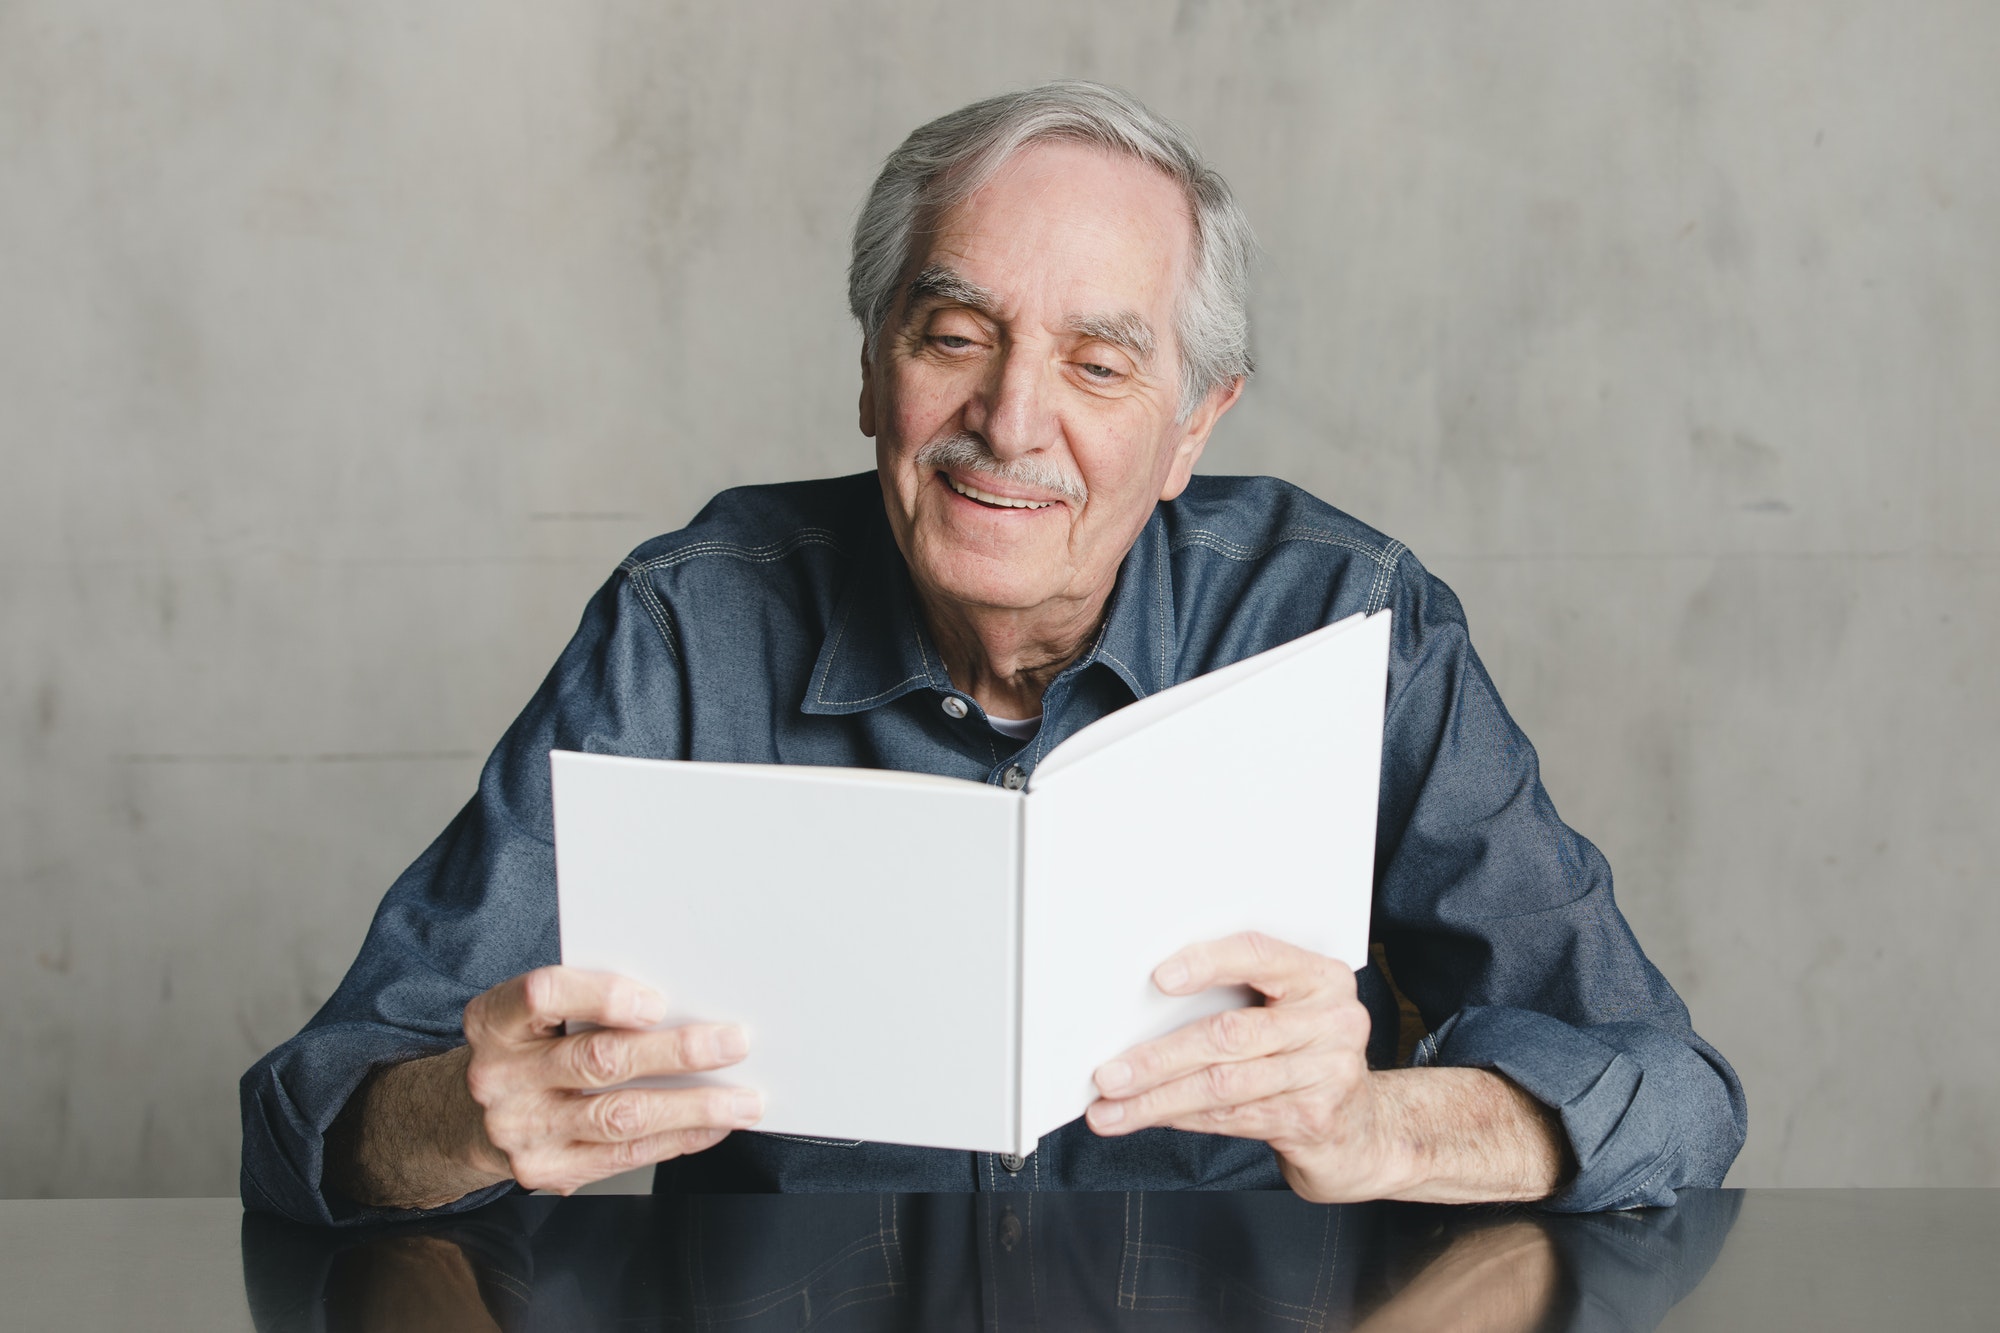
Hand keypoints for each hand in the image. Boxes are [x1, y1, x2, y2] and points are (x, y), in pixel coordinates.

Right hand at [459, 965, 763, 1194]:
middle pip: (598, 1060)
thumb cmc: (527, 1047)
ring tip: (743, 1099)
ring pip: (620, 1116)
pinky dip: (676, 1139)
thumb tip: (686, 1002)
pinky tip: (711, 1125)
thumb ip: (590, 1001)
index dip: (603, 995)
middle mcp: (499, 1075)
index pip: (544, 994)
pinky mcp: (544, 1170)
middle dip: (677, 1052)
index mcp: (495, 1019)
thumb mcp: (537, 1013)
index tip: (657, 1001)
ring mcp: (520, 1129)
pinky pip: (623, 1155)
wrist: (467, 1116)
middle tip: (733, 1043)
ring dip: (693, 1107)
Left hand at [1084, 931, 1401, 1201]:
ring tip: (1111, 1110)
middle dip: (1158, 1058)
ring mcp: (1328, 1073)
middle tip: (1109, 1073)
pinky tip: (1150, 1118)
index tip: (1158, 980)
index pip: (1257, 954)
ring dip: (1157, 1099)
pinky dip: (1181, 1118)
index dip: (1206, 964)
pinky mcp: (1314, 1119)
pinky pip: (1231, 1117)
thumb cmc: (1305, 1058)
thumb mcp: (1287, 1015)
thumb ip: (1239, 999)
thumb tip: (1143, 1009)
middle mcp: (1332, 1020)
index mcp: (1321, 977)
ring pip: (1222, 1084)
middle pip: (1229, 1034)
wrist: (1362, 1131)